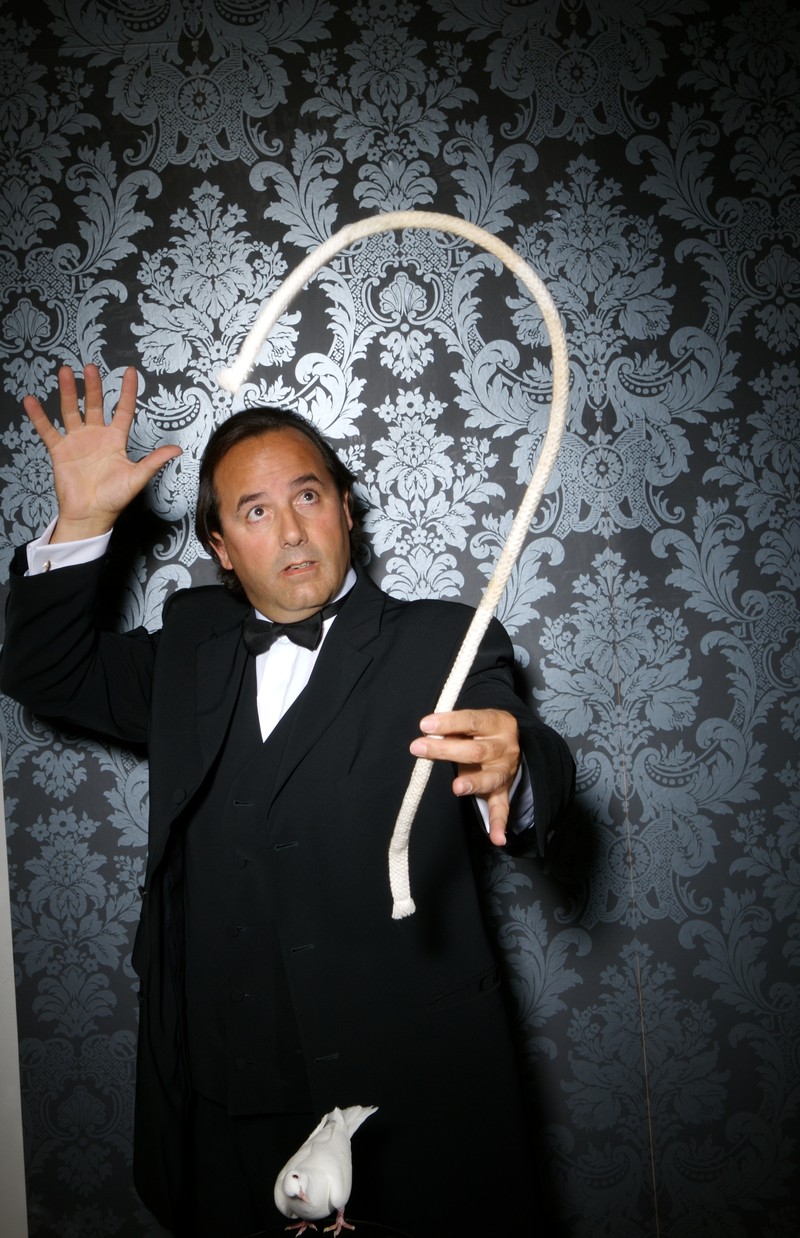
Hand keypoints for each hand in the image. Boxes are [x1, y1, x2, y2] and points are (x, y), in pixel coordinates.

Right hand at [23, 364, 181, 542]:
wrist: (91, 515)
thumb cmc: (114, 499)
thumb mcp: (137, 477)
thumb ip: (154, 461)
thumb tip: (177, 449)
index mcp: (116, 440)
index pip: (124, 410)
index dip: (127, 392)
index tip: (130, 372)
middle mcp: (96, 436)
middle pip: (95, 404)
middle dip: (93, 386)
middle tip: (90, 367)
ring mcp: (77, 441)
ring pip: (72, 410)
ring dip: (69, 392)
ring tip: (66, 372)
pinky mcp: (60, 450)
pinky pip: (48, 430)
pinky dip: (39, 416)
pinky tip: (30, 401)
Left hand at [409, 707, 519, 845]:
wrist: (509, 744)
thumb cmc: (480, 732)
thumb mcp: (471, 724)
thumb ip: (453, 728)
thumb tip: (427, 731)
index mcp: (498, 723)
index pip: (473, 720)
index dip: (449, 723)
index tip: (425, 725)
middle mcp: (505, 748)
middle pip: (476, 751)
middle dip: (446, 750)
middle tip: (418, 748)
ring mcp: (505, 771)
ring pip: (490, 778)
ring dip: (473, 783)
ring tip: (457, 787)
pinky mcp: (503, 791)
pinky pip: (502, 808)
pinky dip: (499, 823)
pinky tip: (497, 838)